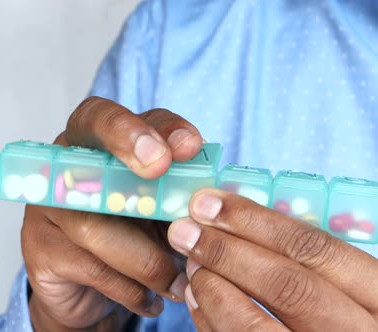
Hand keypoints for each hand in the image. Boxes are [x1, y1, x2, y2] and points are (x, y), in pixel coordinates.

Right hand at [22, 96, 203, 330]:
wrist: (87, 290)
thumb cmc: (128, 235)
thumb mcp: (156, 205)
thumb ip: (177, 188)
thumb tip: (219, 192)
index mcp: (90, 146)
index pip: (104, 116)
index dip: (141, 126)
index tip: (185, 144)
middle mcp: (60, 168)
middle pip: (85, 149)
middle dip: (129, 148)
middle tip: (163, 167)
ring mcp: (46, 209)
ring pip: (96, 225)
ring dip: (149, 258)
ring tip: (179, 281)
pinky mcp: (41, 251)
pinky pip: (94, 269)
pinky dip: (132, 289)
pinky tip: (151, 299)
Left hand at [167, 189, 377, 330]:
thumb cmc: (343, 316)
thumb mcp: (348, 286)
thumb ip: (309, 260)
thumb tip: (238, 221)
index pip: (315, 250)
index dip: (256, 221)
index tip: (211, 202)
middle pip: (286, 285)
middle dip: (227, 251)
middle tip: (185, 230)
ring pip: (254, 325)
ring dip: (213, 287)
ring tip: (192, 263)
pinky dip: (210, 320)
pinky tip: (198, 296)